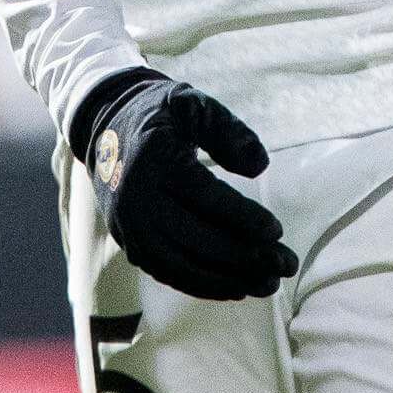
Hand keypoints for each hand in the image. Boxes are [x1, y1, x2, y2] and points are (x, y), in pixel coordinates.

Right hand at [80, 71, 297, 300]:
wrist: (106, 126)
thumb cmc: (161, 114)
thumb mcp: (192, 104)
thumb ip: (227, 129)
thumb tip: (259, 166)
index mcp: (153, 159)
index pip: (204, 197)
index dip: (242, 217)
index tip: (277, 230)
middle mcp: (136, 199)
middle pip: (196, 239)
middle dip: (245, 257)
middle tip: (286, 264)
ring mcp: (129, 226)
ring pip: (182, 266)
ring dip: (228, 280)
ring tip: (268, 285)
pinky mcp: (129, 243)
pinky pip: (168, 273)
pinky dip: (203, 285)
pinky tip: (237, 287)